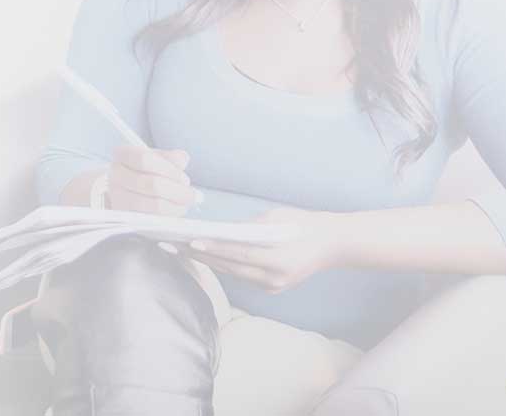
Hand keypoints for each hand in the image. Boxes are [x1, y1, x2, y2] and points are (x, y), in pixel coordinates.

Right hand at [104, 145, 200, 215]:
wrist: (126, 190)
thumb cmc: (145, 171)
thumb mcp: (157, 159)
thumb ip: (170, 158)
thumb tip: (183, 158)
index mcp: (123, 154)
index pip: (145, 159)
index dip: (169, 170)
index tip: (185, 179)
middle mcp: (116, 175)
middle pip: (152, 184)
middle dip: (178, 191)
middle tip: (193, 195)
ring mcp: (118, 197)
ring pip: (153, 204)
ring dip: (176, 205)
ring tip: (186, 203)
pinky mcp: (126, 216)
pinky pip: (152, 219)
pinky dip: (169, 216)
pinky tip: (177, 211)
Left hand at [190, 207, 343, 292]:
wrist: (331, 244)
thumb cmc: (302, 223)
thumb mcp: (276, 217)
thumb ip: (249, 226)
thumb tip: (220, 231)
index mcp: (276, 259)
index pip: (237, 253)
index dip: (213, 248)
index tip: (190, 242)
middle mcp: (273, 277)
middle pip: (230, 267)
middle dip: (201, 256)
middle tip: (175, 246)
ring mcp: (272, 286)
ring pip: (233, 274)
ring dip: (208, 262)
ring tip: (183, 251)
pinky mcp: (272, 288)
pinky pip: (242, 276)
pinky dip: (224, 266)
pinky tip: (205, 257)